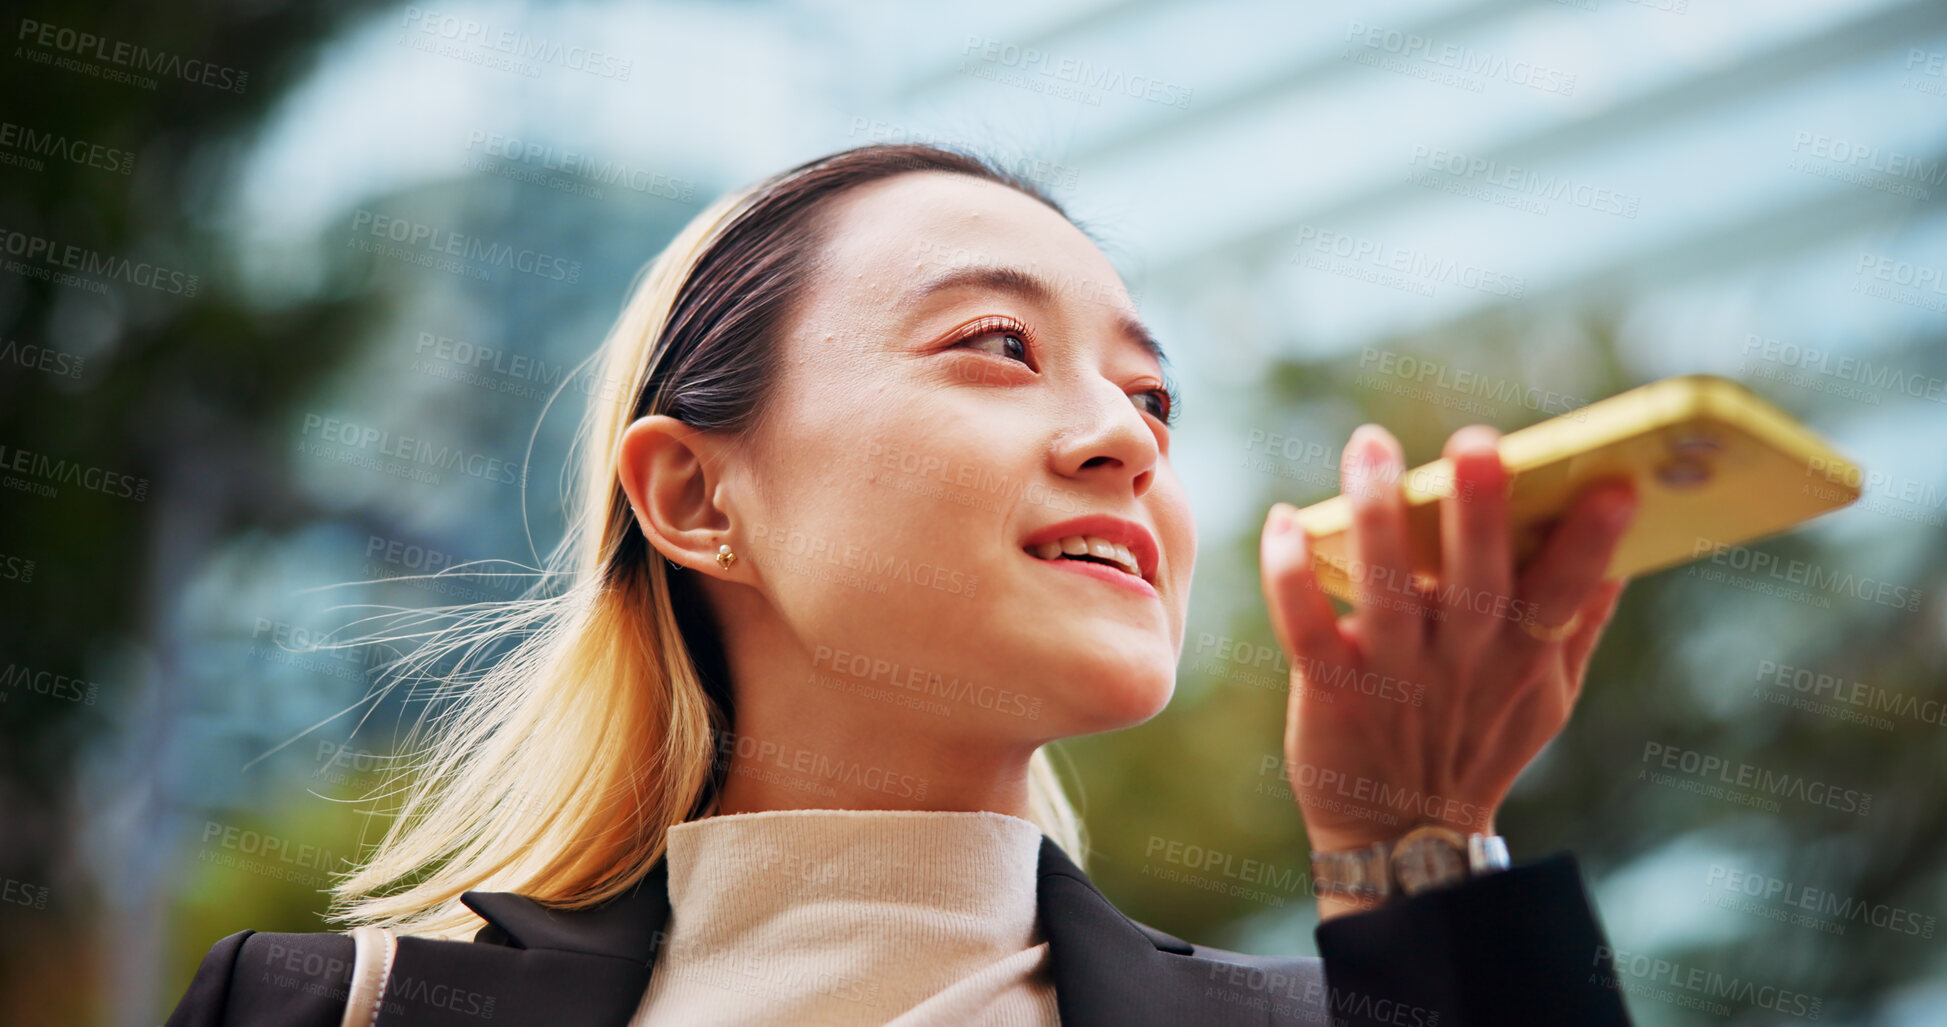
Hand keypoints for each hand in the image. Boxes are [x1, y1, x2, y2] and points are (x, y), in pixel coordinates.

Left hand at [1258, 423, 1636, 918]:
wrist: (1400, 832)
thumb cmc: (1477, 743)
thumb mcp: (1548, 697)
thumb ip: (1581, 623)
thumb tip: (1624, 549)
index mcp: (1522, 652)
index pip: (1566, 589)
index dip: (1593, 542)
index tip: (1615, 487)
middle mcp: (1463, 660)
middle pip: (1476, 580)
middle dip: (1480, 511)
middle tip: (1478, 444)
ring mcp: (1395, 676)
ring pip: (1387, 591)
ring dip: (1378, 518)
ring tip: (1371, 447)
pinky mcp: (1332, 690)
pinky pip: (1308, 629)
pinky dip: (1290, 579)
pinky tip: (1283, 523)